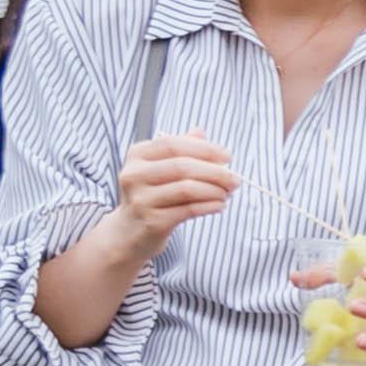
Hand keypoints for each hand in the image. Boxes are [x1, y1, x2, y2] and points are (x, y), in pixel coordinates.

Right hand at [113, 132, 238, 247]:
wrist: (130, 233)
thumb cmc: (152, 195)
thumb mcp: (161, 168)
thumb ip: (180, 149)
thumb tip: (201, 132)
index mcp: (137, 155)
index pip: (173, 144)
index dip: (203, 148)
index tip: (227, 156)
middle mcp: (134, 175)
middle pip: (182, 166)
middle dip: (215, 172)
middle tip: (235, 179)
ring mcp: (141, 199)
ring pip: (187, 189)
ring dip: (214, 190)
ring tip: (227, 193)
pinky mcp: (152, 221)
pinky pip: (188, 210)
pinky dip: (209, 206)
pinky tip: (219, 205)